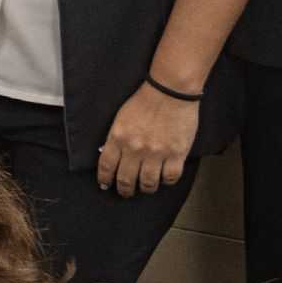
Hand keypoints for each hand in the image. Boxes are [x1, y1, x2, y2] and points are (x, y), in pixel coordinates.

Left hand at [97, 79, 200, 197]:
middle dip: (125, 190)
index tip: (106, 185)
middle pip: (126, 180)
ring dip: (146, 188)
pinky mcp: (176, 153)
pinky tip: (164, 178)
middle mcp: (135, 148)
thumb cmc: (145, 101)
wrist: (170, 90)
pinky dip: (166, 181)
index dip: (105, 179)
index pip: (106, 166)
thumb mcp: (121, 118)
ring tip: (146, 187)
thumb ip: (116, 138)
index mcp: (118, 138)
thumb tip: (111, 155)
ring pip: (148, 183)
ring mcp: (156, 153)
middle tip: (126, 192)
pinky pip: (170, 178)